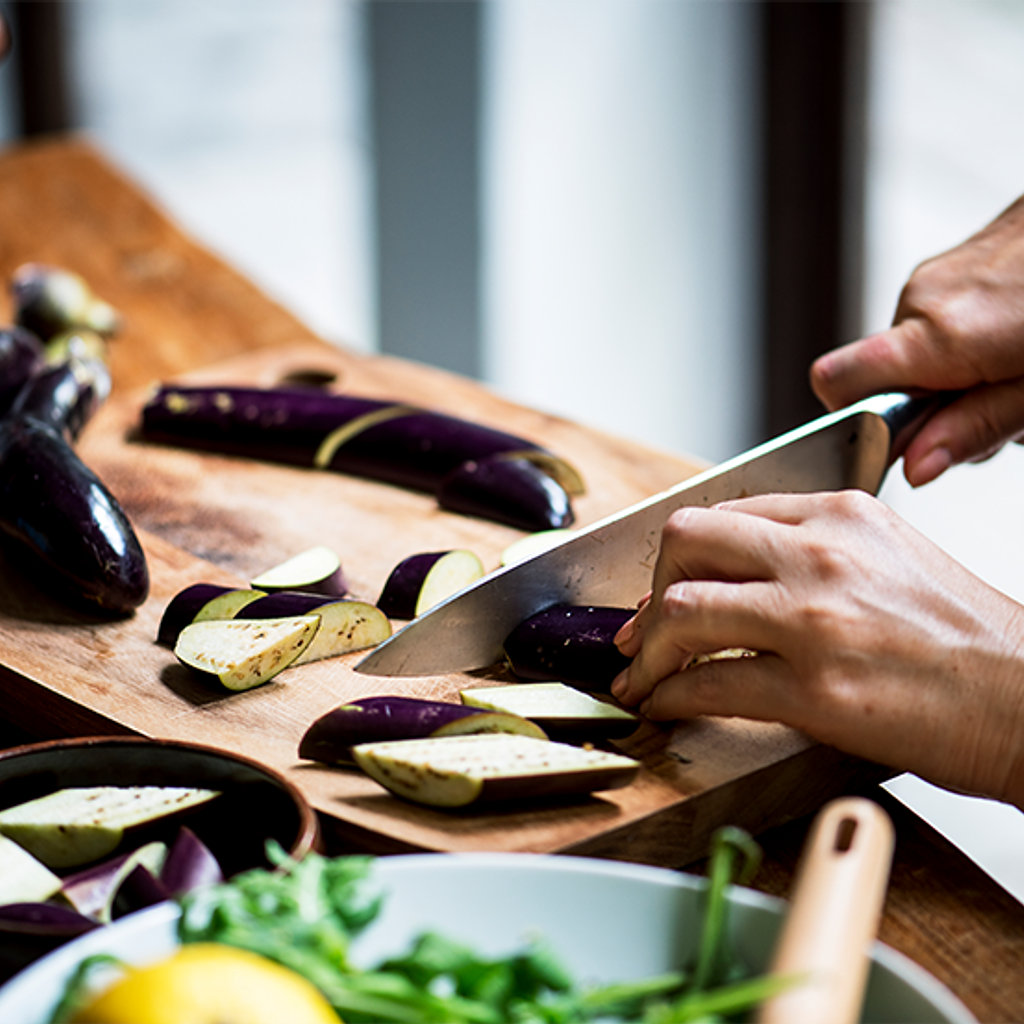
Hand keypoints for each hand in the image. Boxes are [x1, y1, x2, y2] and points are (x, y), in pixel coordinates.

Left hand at [611, 491, 1023, 807]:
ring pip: (683, 611)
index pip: (724, 515)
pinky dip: (670, 697)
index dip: (680, 557)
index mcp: (840, 515)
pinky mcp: (815, 691)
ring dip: (647, 651)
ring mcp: (813, 621)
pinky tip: (666, 706)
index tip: (665, 587)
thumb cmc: (965, 638)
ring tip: (642, 677)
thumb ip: (817, 550)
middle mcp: (820, 556)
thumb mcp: (892, 557)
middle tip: (640, 630)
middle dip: (649, 591)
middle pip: (685, 542)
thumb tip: (740, 574)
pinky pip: (707, 686)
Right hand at [811, 193, 1023, 485]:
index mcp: (938, 336)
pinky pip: (936, 325)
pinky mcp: (953, 267)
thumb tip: (915, 466)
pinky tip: (1010, 343)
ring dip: (954, 378)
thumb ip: (974, 429)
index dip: (855, 419)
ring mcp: (935, 278)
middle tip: (993, 409)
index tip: (905, 440)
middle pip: (881, 378)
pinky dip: (967, 347)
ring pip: (914, 354)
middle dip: (929, 409)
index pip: (836, 382)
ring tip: (1012, 371)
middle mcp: (922, 301)